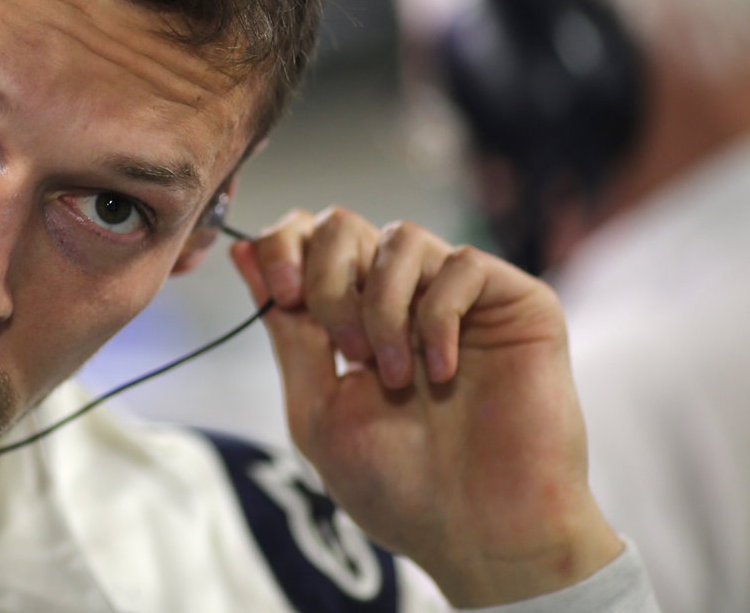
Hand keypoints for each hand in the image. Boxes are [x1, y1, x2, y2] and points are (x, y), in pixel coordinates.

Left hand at [229, 207, 622, 606]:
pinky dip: (437, 316)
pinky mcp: (516, 303)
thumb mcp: (317, 408)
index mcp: (349, 319)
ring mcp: (459, 298)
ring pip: (401, 237)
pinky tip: (442, 373)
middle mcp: (402, 298)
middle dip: (328, 281)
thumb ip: (286, 331)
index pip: (305, 240)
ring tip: (395, 375)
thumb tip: (244, 252)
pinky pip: (461, 264)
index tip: (281, 293)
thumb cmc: (398, 487)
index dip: (282, 246)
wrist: (480, 534)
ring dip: (382, 305)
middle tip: (346, 351)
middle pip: (344, 224)